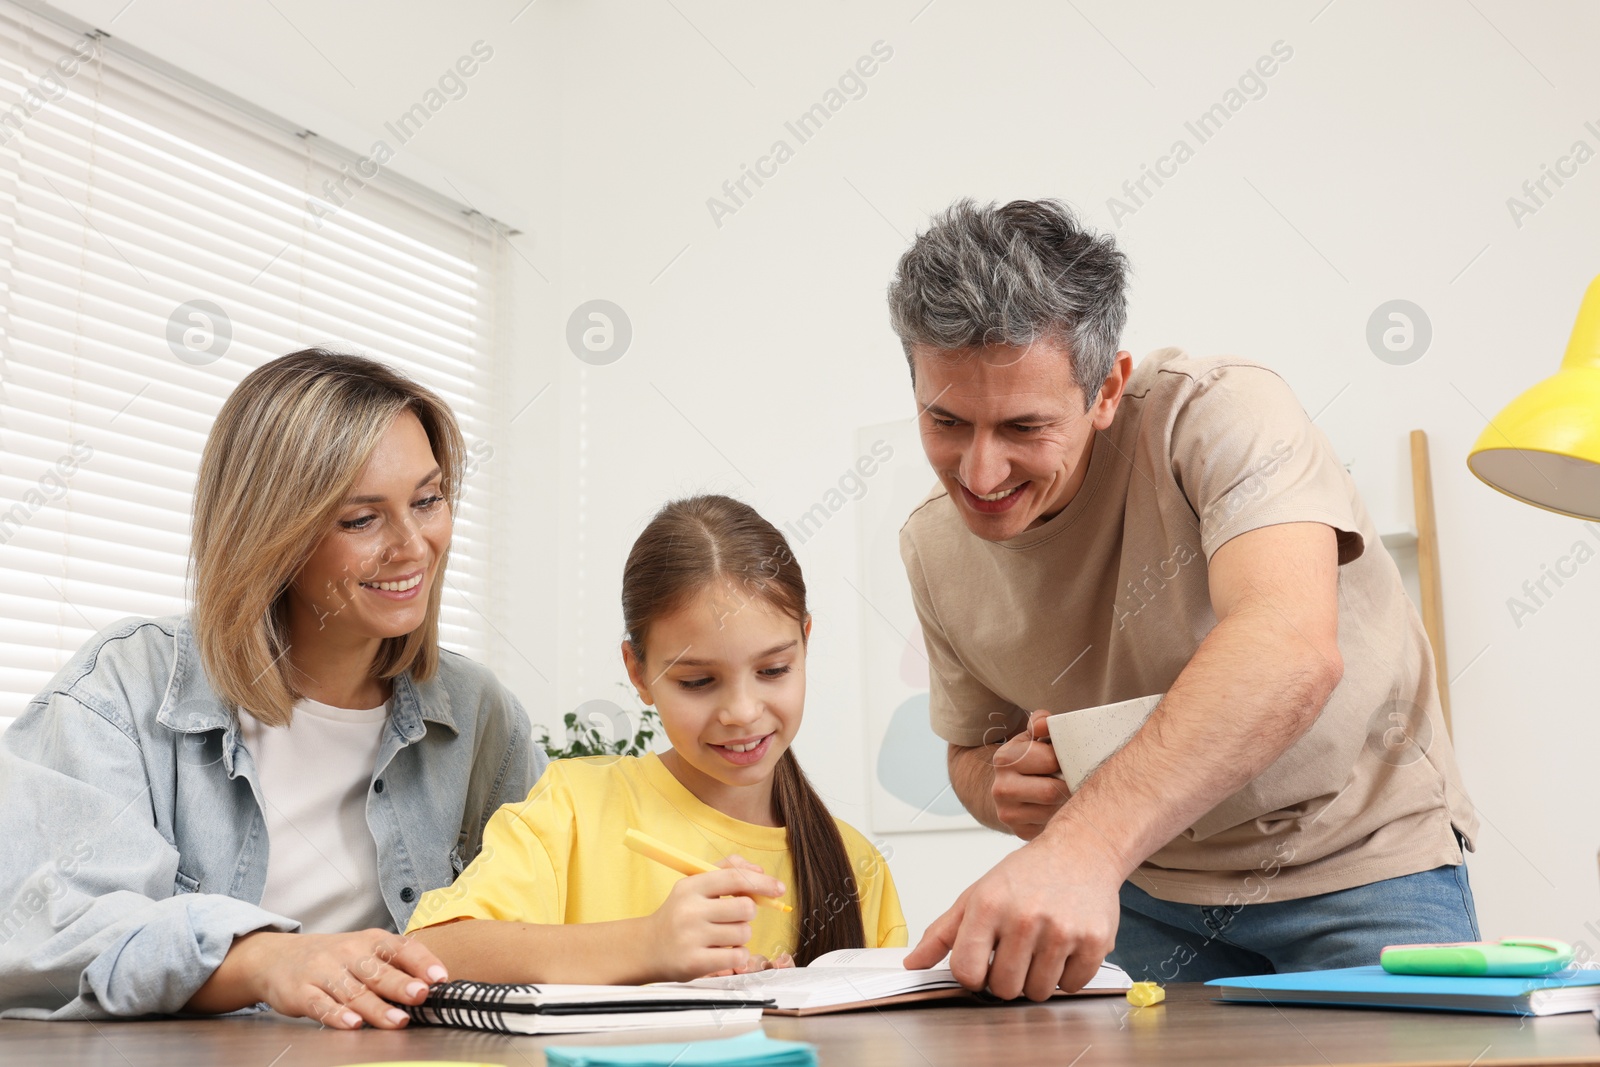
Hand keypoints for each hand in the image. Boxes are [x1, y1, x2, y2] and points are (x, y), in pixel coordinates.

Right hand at [226, 929, 446, 1028]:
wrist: (276, 956)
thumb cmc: (334, 958)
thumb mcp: (365, 951)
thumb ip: (395, 966)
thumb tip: (432, 986)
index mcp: (370, 941)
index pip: (401, 947)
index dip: (421, 962)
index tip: (439, 977)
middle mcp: (348, 953)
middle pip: (378, 971)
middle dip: (401, 984)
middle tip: (421, 995)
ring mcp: (323, 972)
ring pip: (354, 991)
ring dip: (377, 1008)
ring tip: (398, 1021)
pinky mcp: (301, 992)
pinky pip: (321, 1004)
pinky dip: (337, 1015)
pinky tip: (352, 1024)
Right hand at [645, 858, 785, 981]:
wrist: (647, 948)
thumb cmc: (680, 913)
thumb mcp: (695, 884)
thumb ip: (727, 870)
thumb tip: (760, 872)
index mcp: (691, 886)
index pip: (735, 878)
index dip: (762, 882)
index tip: (778, 889)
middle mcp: (689, 910)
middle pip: (746, 908)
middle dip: (748, 914)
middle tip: (734, 917)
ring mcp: (691, 938)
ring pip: (744, 933)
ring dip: (741, 935)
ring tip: (723, 936)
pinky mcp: (695, 963)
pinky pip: (738, 957)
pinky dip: (738, 955)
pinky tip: (723, 952)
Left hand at [903, 832, 1120, 1000]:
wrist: (1082, 850)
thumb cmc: (1027, 875)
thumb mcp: (977, 894)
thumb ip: (942, 933)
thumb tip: (912, 964)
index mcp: (988, 906)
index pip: (966, 972)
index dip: (972, 975)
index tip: (982, 964)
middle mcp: (1024, 918)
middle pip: (1004, 989)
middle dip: (1006, 978)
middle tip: (1015, 953)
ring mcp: (1061, 931)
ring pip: (1038, 992)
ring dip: (1037, 978)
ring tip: (1040, 948)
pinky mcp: (1094, 942)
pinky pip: (1072, 986)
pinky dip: (1067, 976)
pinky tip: (1064, 948)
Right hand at [991, 710, 1069, 839]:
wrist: (1007, 790)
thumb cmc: (1029, 759)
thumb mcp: (1031, 737)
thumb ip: (1040, 722)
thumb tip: (1041, 726)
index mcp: (1005, 759)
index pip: (1049, 760)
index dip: (1066, 759)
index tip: (1070, 758)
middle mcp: (1001, 788)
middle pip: (1051, 791)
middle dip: (1068, 784)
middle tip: (1076, 778)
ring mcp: (1008, 814)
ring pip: (1053, 812)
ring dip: (1067, 802)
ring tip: (1069, 792)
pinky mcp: (1020, 832)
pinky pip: (1051, 826)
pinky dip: (1060, 817)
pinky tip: (1059, 807)